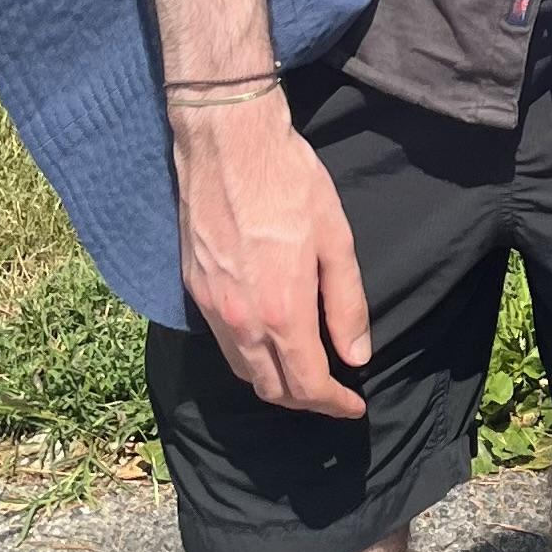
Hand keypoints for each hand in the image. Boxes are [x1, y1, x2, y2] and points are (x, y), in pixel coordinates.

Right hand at [171, 87, 371, 417]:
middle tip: (333, 395)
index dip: (334, 404)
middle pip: (271, 389)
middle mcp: (241, 322)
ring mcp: (212, 308)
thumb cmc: (290, 183)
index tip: (354, 407)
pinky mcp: (194, 289)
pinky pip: (222, 342)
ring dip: (274, 383)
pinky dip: (248, 356)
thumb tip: (356, 356)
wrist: (228, 143)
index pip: (308, 384)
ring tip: (303, 373)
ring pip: (242, 370)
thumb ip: (346, 304)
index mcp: (281, 312)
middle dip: (305, 402)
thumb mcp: (335, 240)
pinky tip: (267, 339)